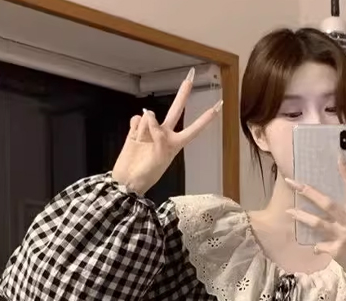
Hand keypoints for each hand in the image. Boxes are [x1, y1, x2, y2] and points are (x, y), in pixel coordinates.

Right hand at [112, 69, 222, 195]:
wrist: (127, 179)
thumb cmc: (147, 173)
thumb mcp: (161, 156)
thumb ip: (159, 134)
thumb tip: (149, 115)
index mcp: (176, 144)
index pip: (194, 128)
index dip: (206, 118)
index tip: (218, 106)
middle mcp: (165, 134)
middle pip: (176, 109)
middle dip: (182, 93)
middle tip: (190, 76)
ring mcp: (151, 131)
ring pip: (149, 117)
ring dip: (144, 129)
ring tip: (141, 144)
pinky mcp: (137, 130)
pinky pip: (136, 120)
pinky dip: (134, 127)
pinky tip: (134, 137)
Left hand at [285, 158, 345, 287]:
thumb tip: (325, 203)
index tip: (338, 158)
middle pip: (327, 204)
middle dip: (308, 192)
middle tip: (293, 182)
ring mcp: (343, 237)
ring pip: (318, 223)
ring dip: (301, 216)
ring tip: (289, 211)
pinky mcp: (337, 251)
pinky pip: (318, 245)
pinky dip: (315, 246)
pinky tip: (316, 247)